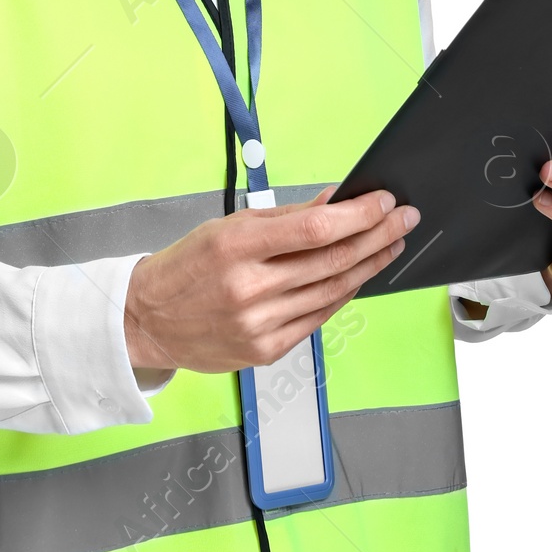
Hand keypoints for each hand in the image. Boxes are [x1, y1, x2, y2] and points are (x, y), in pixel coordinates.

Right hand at [123, 186, 418, 375]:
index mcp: (236, 245)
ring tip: (391, 244)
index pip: (315, 228)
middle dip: (377, 236)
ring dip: (370, 265)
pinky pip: (318, 317)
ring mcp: (259, 324)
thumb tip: (335, 201)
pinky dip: (343, 293)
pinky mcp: (266, 350)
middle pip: (332, 260)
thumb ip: (286, 217)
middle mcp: (249, 287)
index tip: (384, 201)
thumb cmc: (188, 266)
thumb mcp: (228, 226)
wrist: (147, 320)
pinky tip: (360, 276)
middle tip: (404, 219)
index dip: (358, 214)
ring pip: (333, 291)